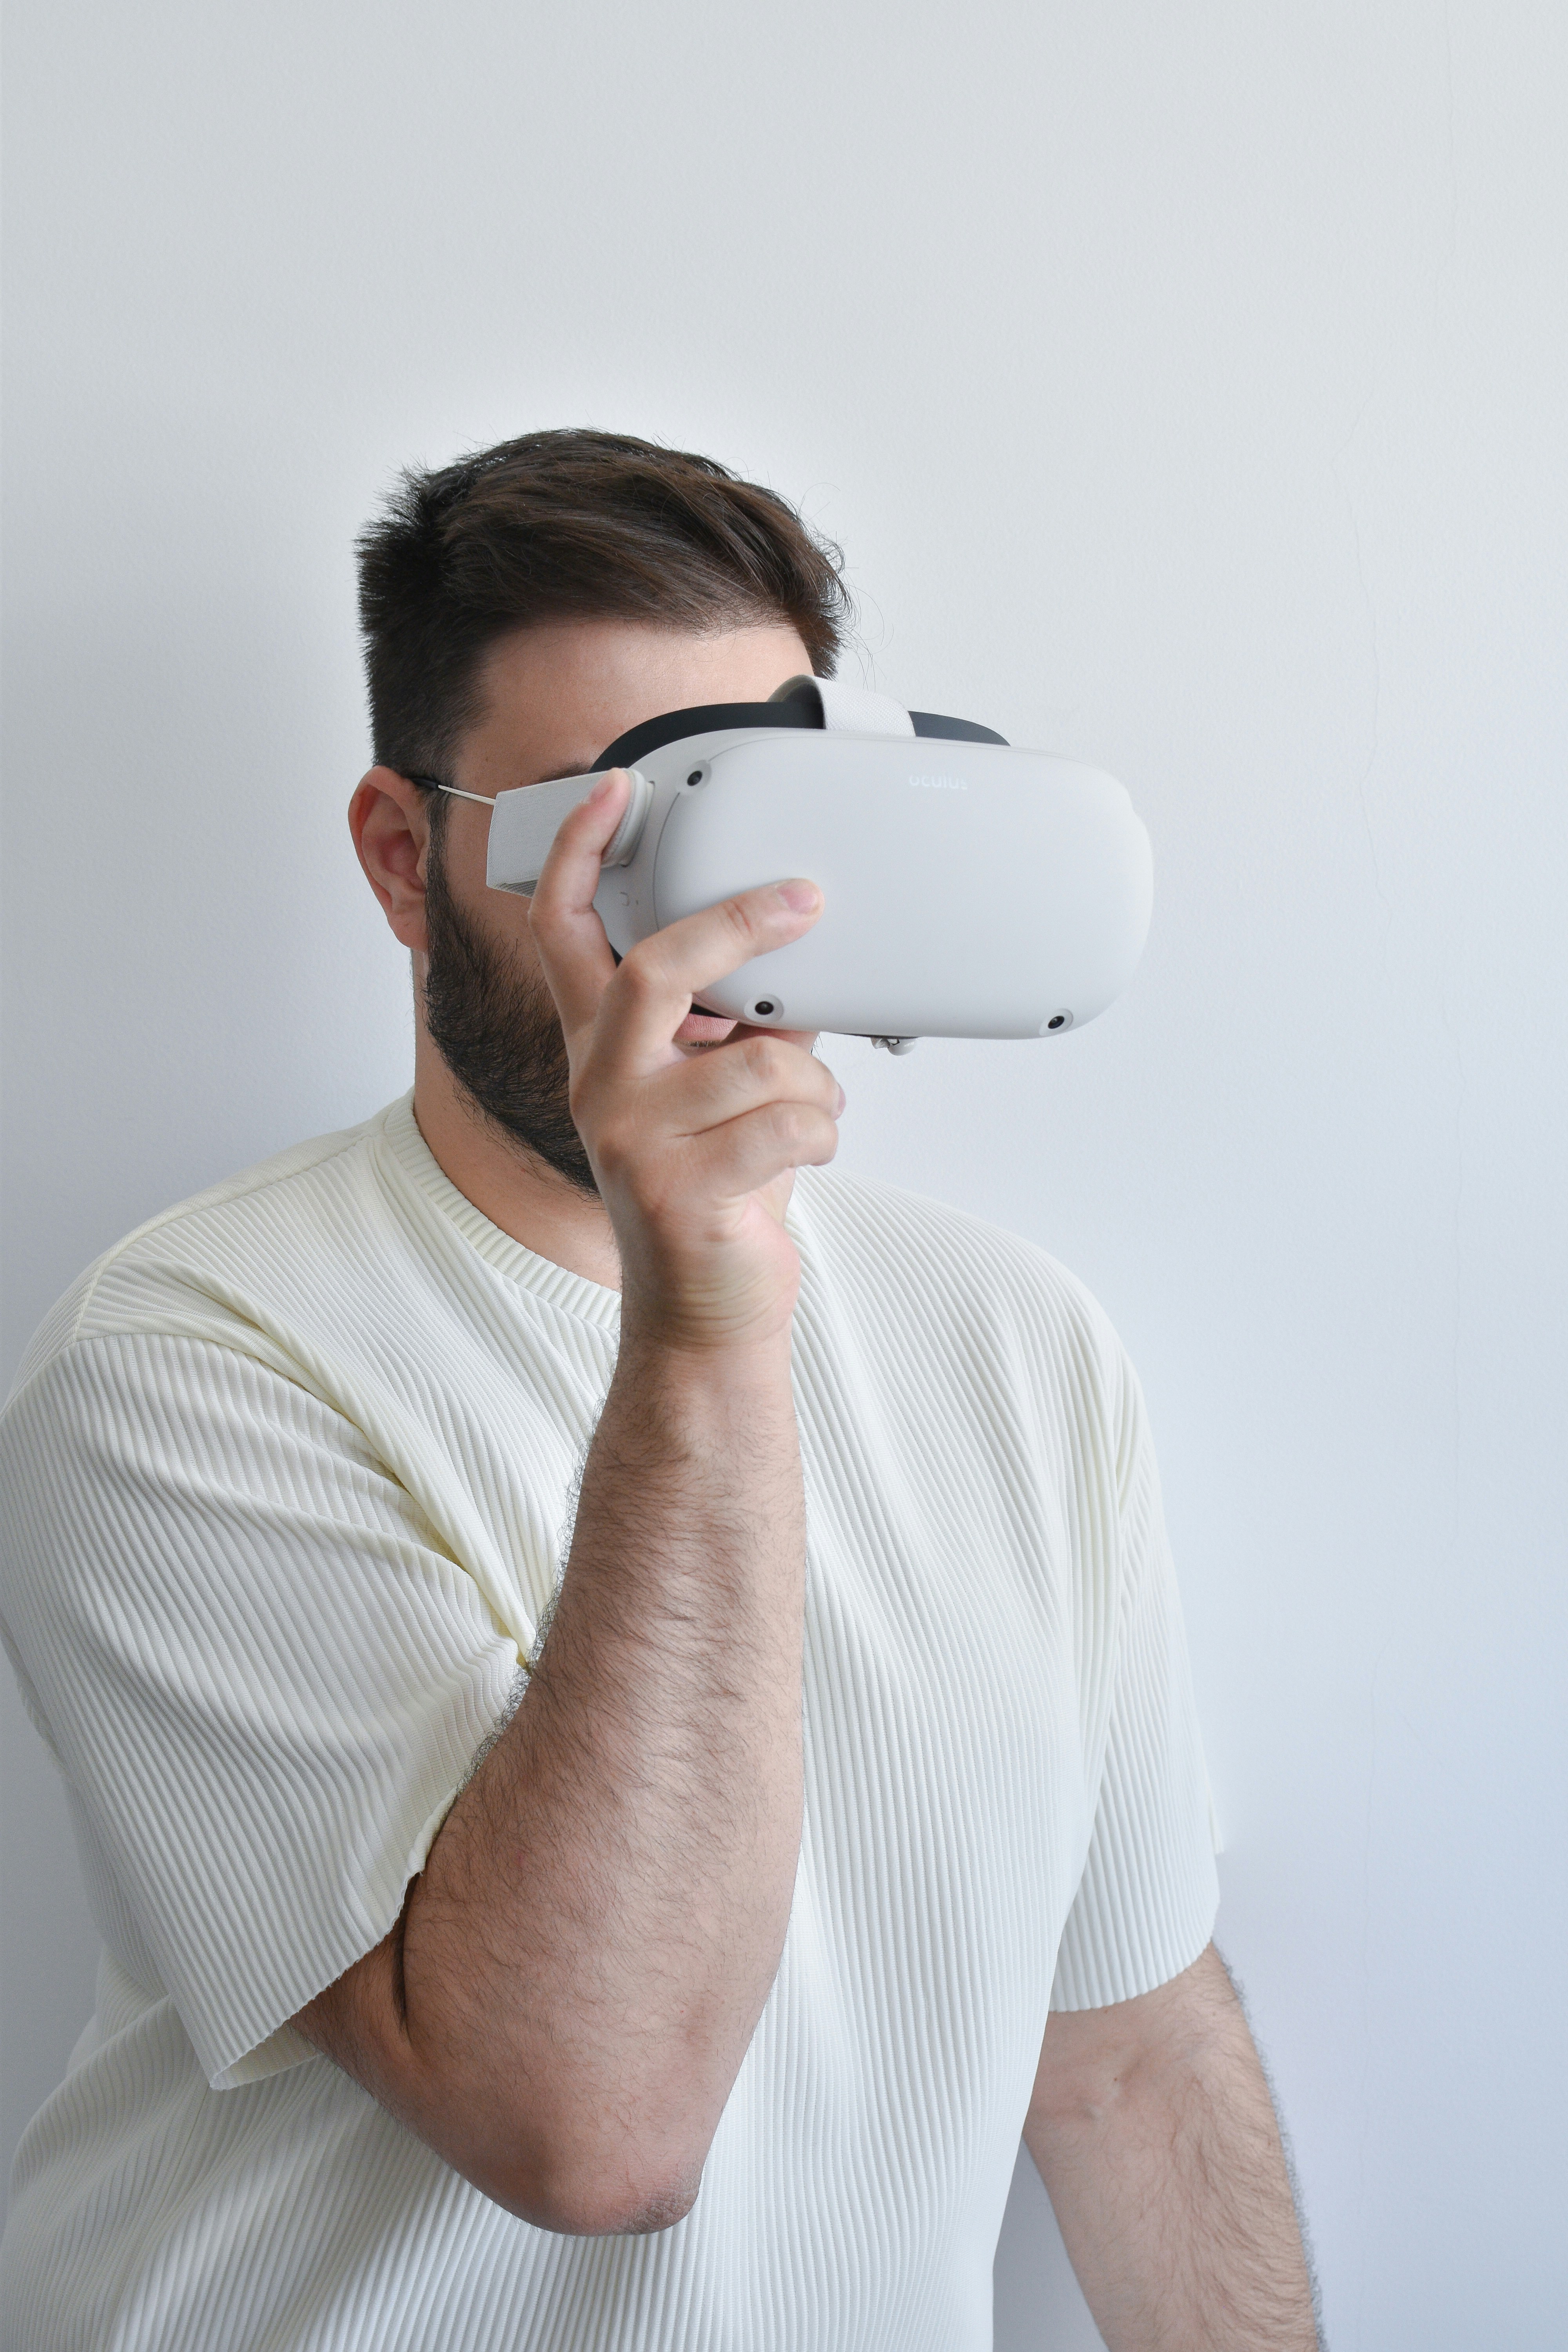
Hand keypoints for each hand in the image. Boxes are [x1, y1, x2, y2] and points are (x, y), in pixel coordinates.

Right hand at [527, 768, 844, 1350]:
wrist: (707, 1307)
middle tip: (804, 900)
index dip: (580, 853)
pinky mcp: (680, 1190)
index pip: (560, 931)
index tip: (615, 790)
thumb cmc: (718, 1189)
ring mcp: (633, 1139)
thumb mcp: (718, 1086)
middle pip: (656, 967)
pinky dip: (822, 1131)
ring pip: (758, 1056)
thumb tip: (795, 947)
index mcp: (601, 1048)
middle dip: (739, 925)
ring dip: (813, 1080)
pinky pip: (788, 1121)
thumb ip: (739, 1016)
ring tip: (810, 1111)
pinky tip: (805, 1154)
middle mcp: (603, 1085)